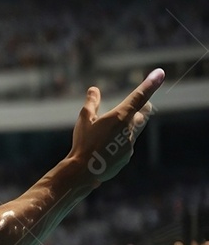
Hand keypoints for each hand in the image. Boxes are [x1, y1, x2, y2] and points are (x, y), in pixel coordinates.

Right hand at [68, 68, 163, 184]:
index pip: (139, 96)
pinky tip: (103, 150)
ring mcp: (130, 143)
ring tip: (105, 135)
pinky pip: (125, 145)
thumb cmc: (83, 143)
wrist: (84, 171)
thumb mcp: (84, 119)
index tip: (160, 73)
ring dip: (123, 128)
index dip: (150, 84)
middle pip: (141, 113)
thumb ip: (91, 103)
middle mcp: (130, 128)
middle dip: (139, 109)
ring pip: (132, 130)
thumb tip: (94, 89)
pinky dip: (117, 143)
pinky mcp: (127, 156)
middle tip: (133, 108)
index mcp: (120, 116)